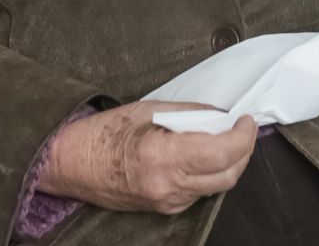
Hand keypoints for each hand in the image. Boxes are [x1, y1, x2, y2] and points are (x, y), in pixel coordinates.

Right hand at [38, 102, 256, 214]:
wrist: (71, 165)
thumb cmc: (101, 134)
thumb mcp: (146, 110)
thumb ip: (188, 113)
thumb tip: (219, 114)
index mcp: (161, 157)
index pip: (220, 153)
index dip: (243, 136)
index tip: (247, 121)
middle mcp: (167, 186)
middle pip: (227, 175)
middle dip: (243, 151)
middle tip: (243, 128)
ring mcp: (167, 201)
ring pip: (217, 186)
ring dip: (229, 163)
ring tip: (224, 138)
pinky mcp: (165, 208)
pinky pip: (199, 192)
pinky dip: (209, 173)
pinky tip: (202, 154)